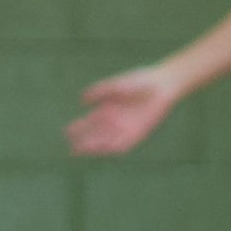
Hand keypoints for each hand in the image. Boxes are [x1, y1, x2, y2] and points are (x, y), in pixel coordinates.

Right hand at [68, 67, 182, 156]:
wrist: (162, 85)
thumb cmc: (140, 80)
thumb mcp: (118, 84)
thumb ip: (101, 91)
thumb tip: (82, 99)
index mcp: (106, 109)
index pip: (89, 122)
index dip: (78, 128)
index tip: (67, 133)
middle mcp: (114, 121)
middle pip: (96, 135)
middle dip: (85, 143)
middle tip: (73, 149)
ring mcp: (126, 128)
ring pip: (108, 141)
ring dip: (98, 147)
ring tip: (87, 150)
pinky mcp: (139, 133)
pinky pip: (126, 143)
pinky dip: (116, 147)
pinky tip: (108, 150)